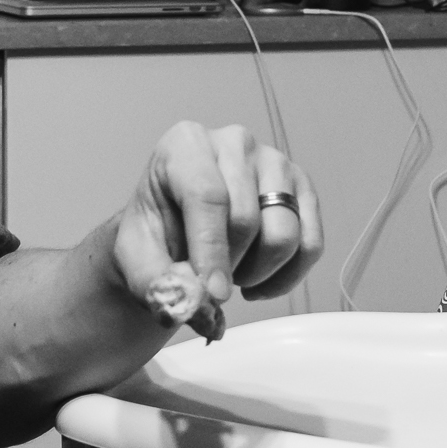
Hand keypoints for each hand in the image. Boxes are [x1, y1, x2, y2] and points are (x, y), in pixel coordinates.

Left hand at [112, 123, 323, 318]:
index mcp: (186, 144)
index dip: (211, 250)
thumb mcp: (136, 260)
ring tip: (231, 272)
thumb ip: (158, 283)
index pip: (208, 195)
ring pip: (284, 235)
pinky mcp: (302, 188)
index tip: (212, 294)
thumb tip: (195, 305)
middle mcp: (235, 143)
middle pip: (246, 220)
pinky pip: (310, 245)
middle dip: (228, 266)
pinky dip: (286, 277)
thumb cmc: (155, 237)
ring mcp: (274, 162)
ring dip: (257, 272)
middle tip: (207, 278)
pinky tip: (257, 282)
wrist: (172, 234)